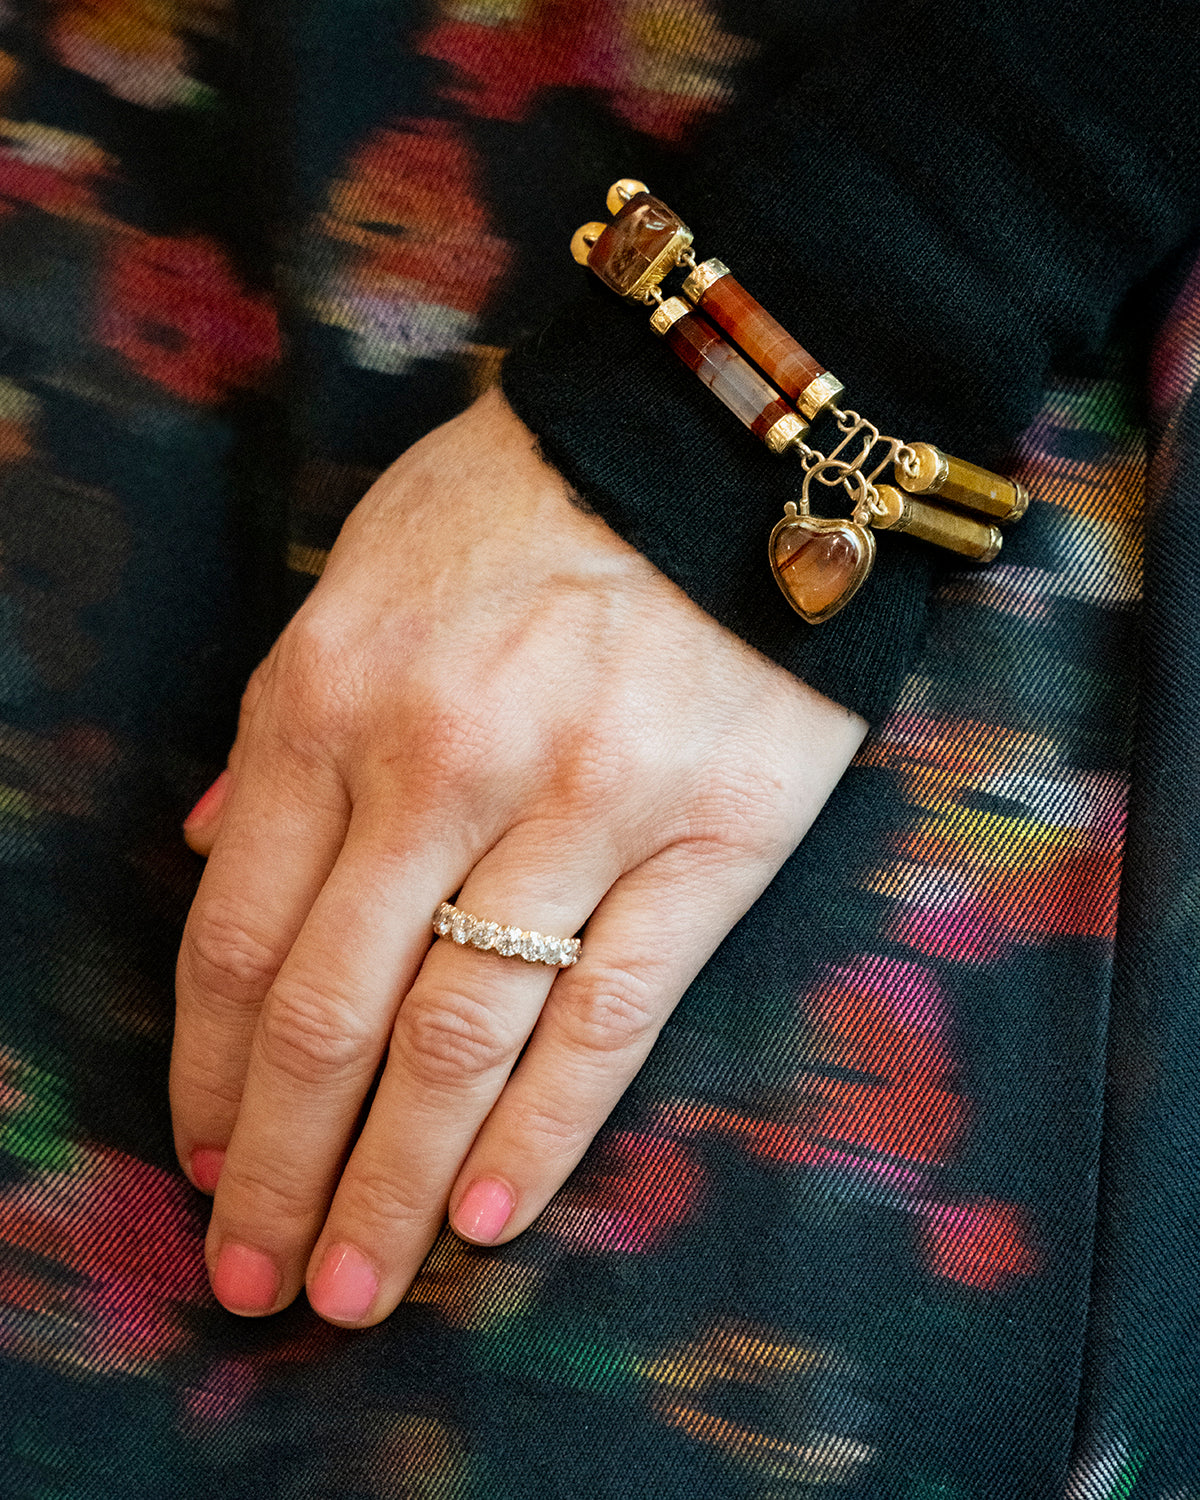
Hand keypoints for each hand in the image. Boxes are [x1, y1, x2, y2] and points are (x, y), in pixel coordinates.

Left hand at [172, 386, 866, 1325]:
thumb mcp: (360, 570)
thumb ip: (281, 725)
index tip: (198, 1162)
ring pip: (461, 1041)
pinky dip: (542, 1134)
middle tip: (254, 1279)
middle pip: (331, 1018)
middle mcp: (437, 764)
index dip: (208, 1075)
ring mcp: (578, 807)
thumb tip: (214, 851)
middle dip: (277, 1170)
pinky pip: (610, 1019)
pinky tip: (490, 1221)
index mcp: (328, 696)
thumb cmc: (527, 499)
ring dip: (395, 1186)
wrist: (724, 436)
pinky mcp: (709, 840)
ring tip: (355, 1288)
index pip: (238, 936)